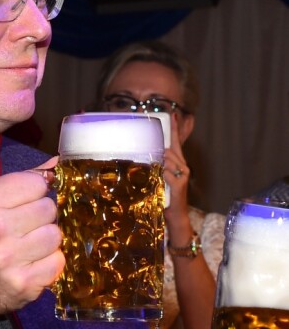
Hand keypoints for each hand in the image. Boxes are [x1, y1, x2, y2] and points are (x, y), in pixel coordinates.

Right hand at [0, 157, 63, 317]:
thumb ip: (22, 181)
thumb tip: (56, 165)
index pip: (36, 183)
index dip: (34, 192)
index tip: (25, 202)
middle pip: (48, 208)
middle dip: (41, 216)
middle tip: (25, 226)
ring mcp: (10, 258)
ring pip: (56, 235)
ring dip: (47, 240)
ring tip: (29, 245)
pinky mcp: (24, 282)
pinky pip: (57, 262)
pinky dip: (49, 262)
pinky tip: (32, 263)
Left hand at [163, 113, 191, 240]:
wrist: (174, 214)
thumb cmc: (164, 194)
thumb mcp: (159, 176)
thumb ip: (156, 164)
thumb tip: (144, 153)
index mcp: (178, 162)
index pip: (177, 142)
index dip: (175, 128)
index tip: (172, 114)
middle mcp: (183, 165)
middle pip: (171, 148)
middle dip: (161, 145)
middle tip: (151, 144)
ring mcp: (183, 174)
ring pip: (167, 159)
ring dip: (158, 162)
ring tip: (153, 169)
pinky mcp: (180, 183)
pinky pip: (167, 172)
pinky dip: (160, 173)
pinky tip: (158, 177)